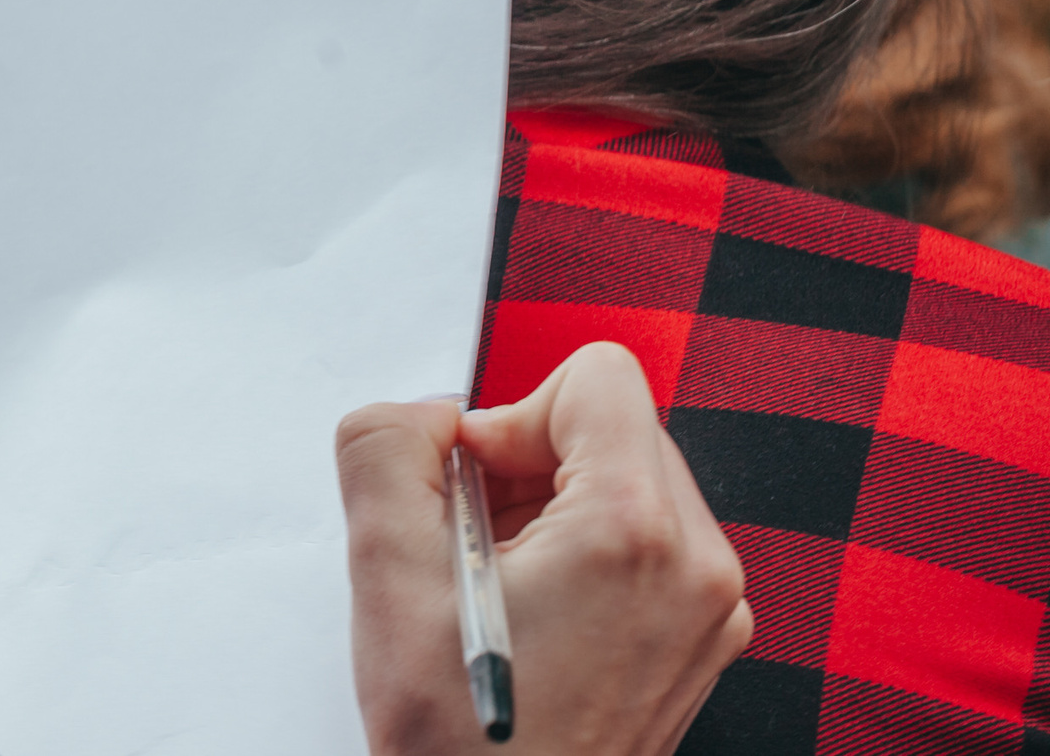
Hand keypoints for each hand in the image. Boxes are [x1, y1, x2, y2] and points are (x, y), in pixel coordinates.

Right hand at [337, 342, 751, 754]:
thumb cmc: (464, 742)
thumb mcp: (385, 574)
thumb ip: (387, 448)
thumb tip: (427, 417)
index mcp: (634, 532)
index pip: (596, 377)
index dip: (510, 413)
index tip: (469, 484)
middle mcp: (698, 564)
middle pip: (614, 426)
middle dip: (528, 461)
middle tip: (469, 537)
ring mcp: (711, 608)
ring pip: (629, 481)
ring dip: (552, 507)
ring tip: (496, 584)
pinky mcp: (702, 640)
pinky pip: (648, 542)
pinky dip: (584, 553)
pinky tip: (531, 614)